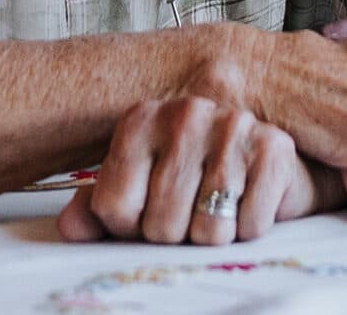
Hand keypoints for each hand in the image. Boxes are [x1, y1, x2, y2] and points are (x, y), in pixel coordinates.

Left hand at [57, 97, 316, 244]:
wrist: (267, 163)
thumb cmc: (196, 179)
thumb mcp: (141, 187)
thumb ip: (101, 206)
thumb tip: (71, 228)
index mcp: (142, 119)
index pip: (114, 207)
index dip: (131, 227)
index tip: (149, 210)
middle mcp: (185, 112)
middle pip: (161, 225)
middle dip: (176, 235)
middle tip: (191, 210)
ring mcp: (232, 125)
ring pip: (207, 231)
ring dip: (214, 234)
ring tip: (220, 206)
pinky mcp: (274, 147)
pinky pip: (249, 226)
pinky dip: (249, 228)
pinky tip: (248, 201)